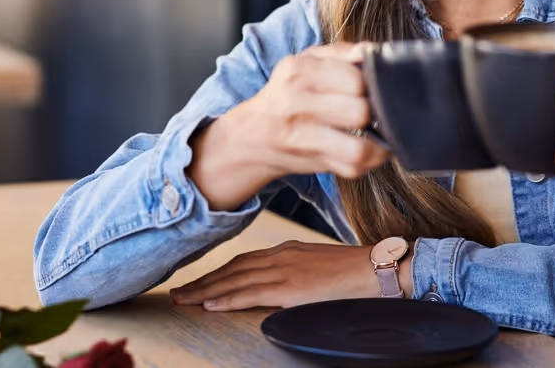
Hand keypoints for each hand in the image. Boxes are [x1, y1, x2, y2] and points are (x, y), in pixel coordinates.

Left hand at [170, 241, 380, 310]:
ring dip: (206, 291)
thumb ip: (296, 272)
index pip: (243, 260)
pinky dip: (228, 299)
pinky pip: (252, 293)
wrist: (377, 269)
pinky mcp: (291, 287)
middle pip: (232, 268)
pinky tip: (211, 304)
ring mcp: (285, 270)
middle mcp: (281, 255)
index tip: (198, 281)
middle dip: (203, 281)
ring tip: (183, 300)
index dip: (218, 272)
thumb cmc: (354, 271)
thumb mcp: (318, 266)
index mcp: (287, 249)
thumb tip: (281, 286)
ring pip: (235, 280)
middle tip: (177, 292)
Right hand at [188, 43, 388, 209]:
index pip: (354, 79)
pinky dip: (370, 159)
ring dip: (379, 142)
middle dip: (377, 110)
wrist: (252, 135)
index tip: (374, 85)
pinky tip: (370, 146)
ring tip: (381, 130)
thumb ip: (342, 52)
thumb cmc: (288, 92)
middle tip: (379, 107)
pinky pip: (354, 167)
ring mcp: (302, 138)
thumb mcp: (307, 62)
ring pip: (359, 148)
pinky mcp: (313, 163)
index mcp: (299, 71)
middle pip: (360, 112)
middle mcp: (296, 104)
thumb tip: (373, 50)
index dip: (372, 82)